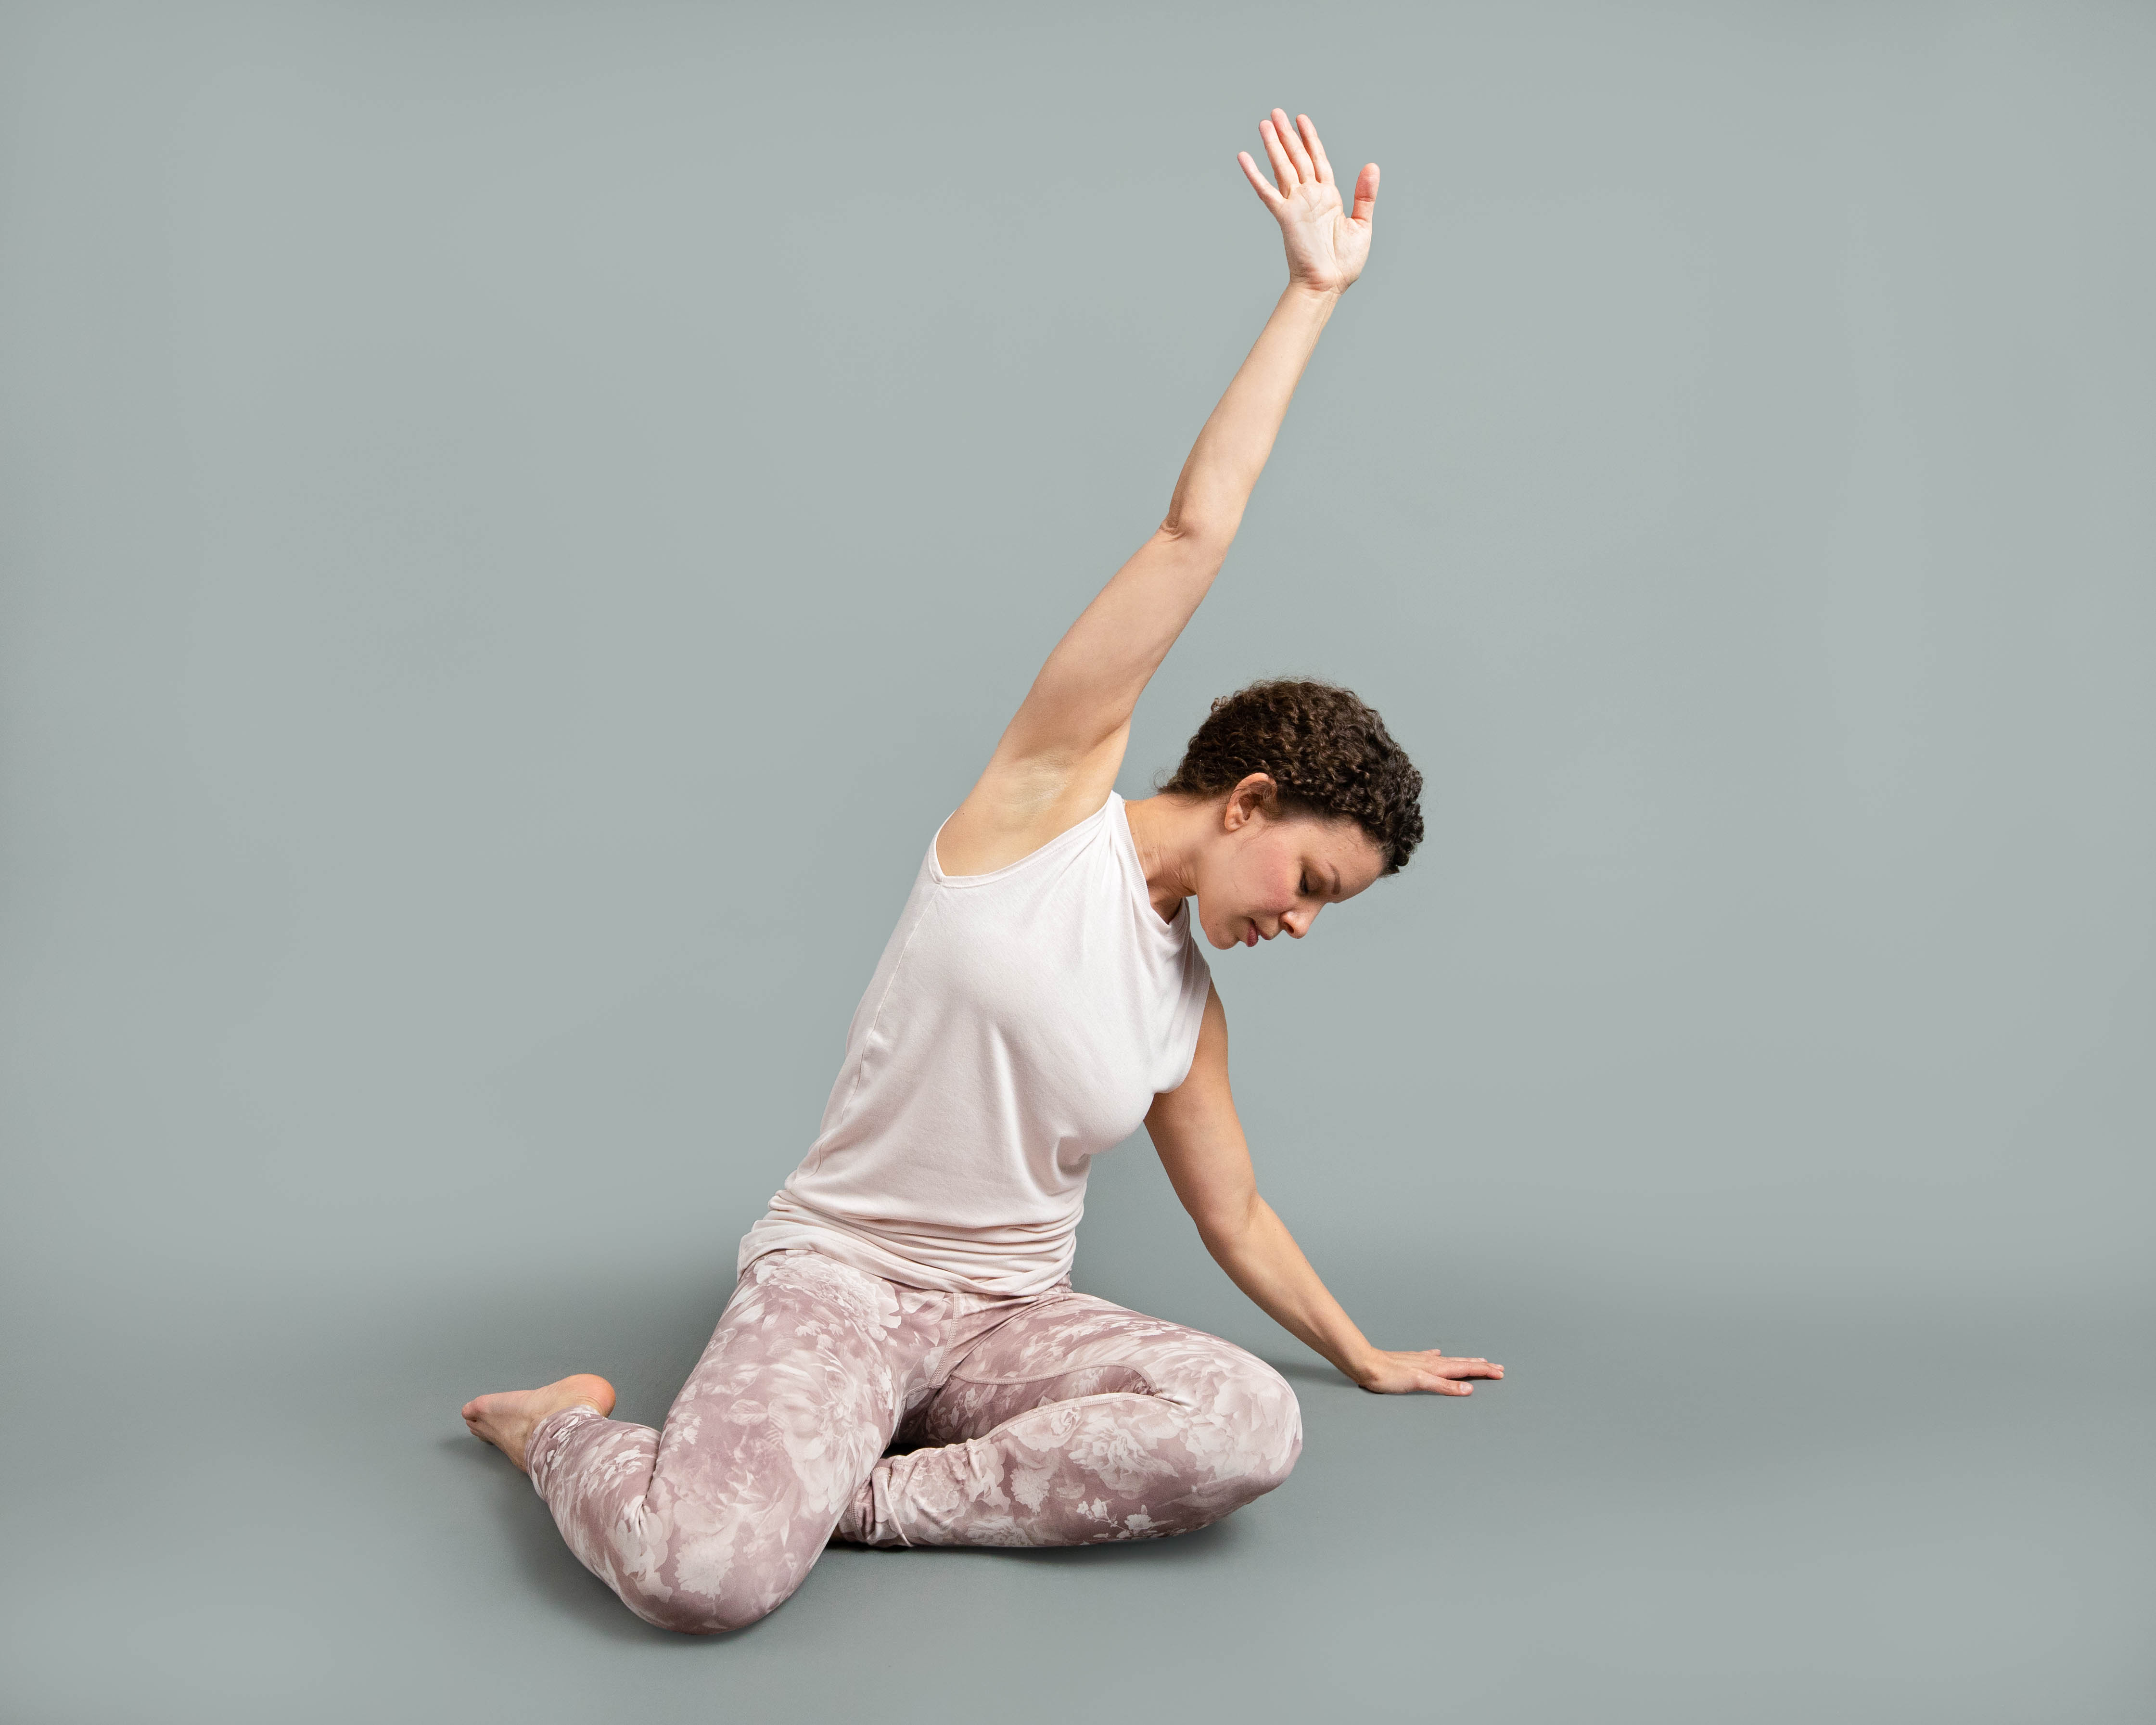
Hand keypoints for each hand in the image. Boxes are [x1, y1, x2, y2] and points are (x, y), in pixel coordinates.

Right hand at [1238, 109, 1377, 295]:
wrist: (1328, 285)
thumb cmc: (1344, 263)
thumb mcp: (1362, 225)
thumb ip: (1365, 194)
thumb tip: (1372, 165)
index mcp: (1328, 197)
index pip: (1317, 159)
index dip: (1310, 138)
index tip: (1301, 119)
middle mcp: (1310, 196)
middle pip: (1297, 157)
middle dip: (1287, 134)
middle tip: (1275, 112)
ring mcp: (1296, 204)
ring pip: (1283, 167)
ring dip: (1273, 145)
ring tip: (1264, 123)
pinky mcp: (1285, 215)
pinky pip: (1266, 191)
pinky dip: (1255, 173)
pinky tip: (1244, 156)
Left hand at [1353, 1348, 1503, 1395]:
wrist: (1367, 1364)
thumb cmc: (1390, 1376)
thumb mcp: (1420, 1383)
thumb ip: (1444, 1387)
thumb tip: (1469, 1390)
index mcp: (1436, 1368)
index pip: (1466, 1369)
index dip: (1484, 1371)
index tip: (1500, 1372)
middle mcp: (1432, 1362)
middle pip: (1462, 1363)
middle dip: (1481, 1366)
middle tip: (1498, 1367)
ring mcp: (1422, 1360)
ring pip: (1450, 1360)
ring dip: (1466, 1361)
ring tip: (1477, 1359)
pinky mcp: (1411, 1361)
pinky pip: (1431, 1358)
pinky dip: (1439, 1358)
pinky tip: (1438, 1354)